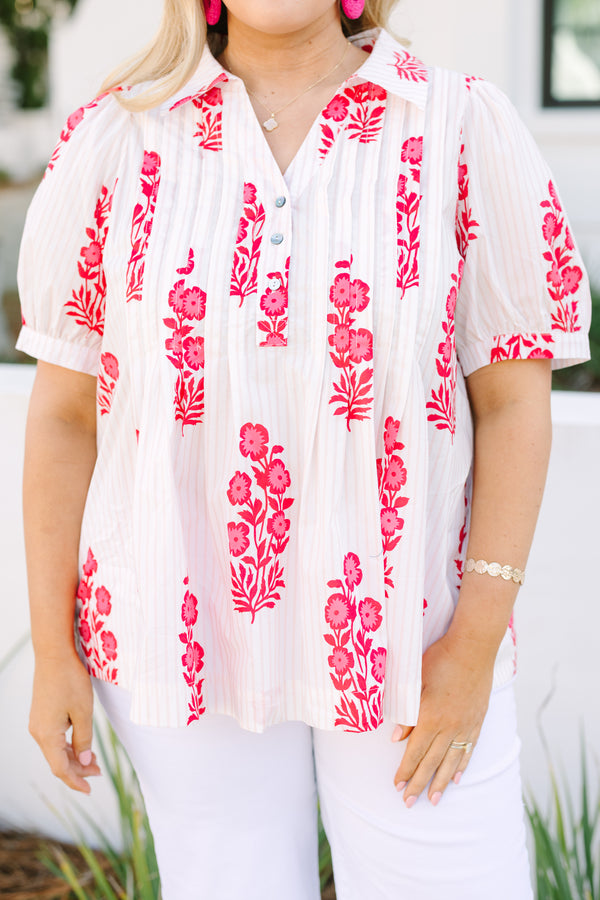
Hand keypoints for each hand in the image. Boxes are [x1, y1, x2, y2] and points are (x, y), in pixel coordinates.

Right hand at [29, 651, 100, 793]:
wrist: (54, 655)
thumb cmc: (70, 681)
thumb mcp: (83, 711)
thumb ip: (84, 739)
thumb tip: (85, 761)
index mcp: (47, 735)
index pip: (60, 769)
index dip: (75, 781)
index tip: (90, 790)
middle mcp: (38, 733)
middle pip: (57, 762)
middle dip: (78, 770)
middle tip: (99, 772)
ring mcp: (38, 724)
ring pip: (55, 751)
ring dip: (74, 758)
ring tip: (94, 762)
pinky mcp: (41, 716)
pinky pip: (54, 739)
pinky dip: (67, 746)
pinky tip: (81, 746)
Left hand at [391, 631, 494, 806]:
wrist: (474, 648)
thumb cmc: (441, 659)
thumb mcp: (416, 681)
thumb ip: (406, 711)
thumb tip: (394, 737)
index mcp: (431, 717)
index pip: (414, 752)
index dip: (405, 771)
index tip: (396, 786)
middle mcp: (449, 727)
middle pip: (431, 762)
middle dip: (419, 784)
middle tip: (409, 803)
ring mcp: (466, 726)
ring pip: (451, 761)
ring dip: (441, 782)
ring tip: (434, 800)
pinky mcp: (478, 721)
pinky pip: (469, 750)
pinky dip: (462, 765)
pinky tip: (457, 778)